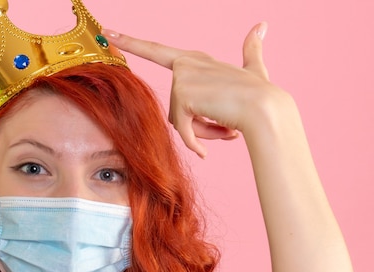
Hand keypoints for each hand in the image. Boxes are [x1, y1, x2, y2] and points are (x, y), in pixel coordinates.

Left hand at [103, 22, 278, 157]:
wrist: (267, 110)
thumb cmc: (261, 93)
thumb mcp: (253, 68)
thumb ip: (251, 48)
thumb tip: (262, 25)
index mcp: (195, 59)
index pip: (156, 50)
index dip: (130, 42)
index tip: (106, 31)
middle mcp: (186, 63)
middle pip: (174, 107)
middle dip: (196, 125)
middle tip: (224, 127)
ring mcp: (183, 77)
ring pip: (177, 120)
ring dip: (200, 132)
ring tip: (225, 128)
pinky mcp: (183, 93)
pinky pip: (181, 128)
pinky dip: (196, 141)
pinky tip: (213, 144)